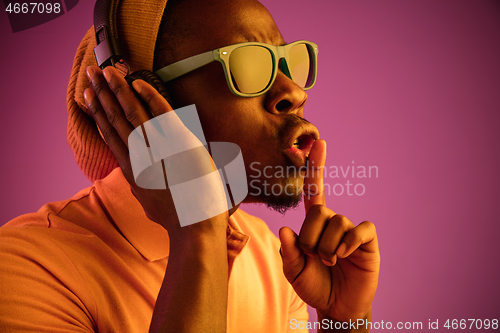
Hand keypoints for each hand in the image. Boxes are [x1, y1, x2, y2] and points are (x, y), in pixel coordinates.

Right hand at [83, 65, 226, 233]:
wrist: (194, 229)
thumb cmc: (178, 219)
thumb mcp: (151, 204)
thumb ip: (143, 188)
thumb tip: (139, 182)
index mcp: (133, 170)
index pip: (111, 134)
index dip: (99, 113)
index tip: (89, 97)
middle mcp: (139, 158)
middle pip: (116, 119)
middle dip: (102, 94)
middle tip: (91, 73)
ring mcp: (158, 150)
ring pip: (132, 114)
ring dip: (118, 90)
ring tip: (105, 70)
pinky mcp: (179, 145)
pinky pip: (161, 114)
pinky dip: (149, 97)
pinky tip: (137, 83)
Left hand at [279, 140, 379, 322]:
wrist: (337, 306)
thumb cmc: (315, 285)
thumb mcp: (294, 272)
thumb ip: (288, 252)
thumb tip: (285, 229)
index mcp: (314, 224)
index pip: (314, 191)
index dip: (316, 167)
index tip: (319, 142)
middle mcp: (333, 221)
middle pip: (319, 211)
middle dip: (311, 238)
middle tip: (315, 257)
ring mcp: (350, 230)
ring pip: (336, 222)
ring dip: (328, 247)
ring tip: (330, 261)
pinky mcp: (367, 240)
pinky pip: (359, 229)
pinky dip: (349, 243)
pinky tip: (346, 255)